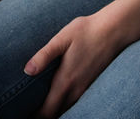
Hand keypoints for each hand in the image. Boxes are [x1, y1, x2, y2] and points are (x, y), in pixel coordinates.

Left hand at [23, 10, 139, 116]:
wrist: (114, 30)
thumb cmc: (86, 31)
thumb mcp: (61, 39)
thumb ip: (44, 56)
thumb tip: (27, 70)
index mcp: (66, 81)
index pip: (48, 111)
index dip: (36, 116)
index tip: (25, 113)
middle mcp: (76, 90)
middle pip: (57, 114)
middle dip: (43, 115)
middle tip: (29, 111)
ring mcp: (86, 89)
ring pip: (68, 109)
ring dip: (55, 111)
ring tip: (41, 106)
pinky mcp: (92, 84)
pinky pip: (76, 102)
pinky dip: (65, 105)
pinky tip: (59, 96)